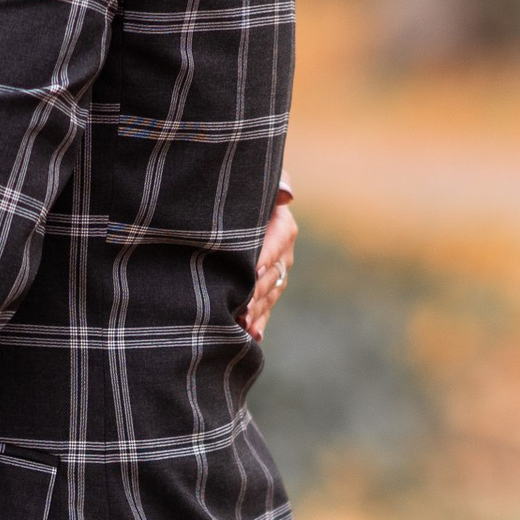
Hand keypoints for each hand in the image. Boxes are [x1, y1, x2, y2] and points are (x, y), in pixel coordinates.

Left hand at [245, 196, 298, 340]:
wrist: (231, 205)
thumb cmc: (241, 188)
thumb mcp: (253, 182)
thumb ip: (273, 185)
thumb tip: (288, 195)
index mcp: (283, 225)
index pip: (279, 239)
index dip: (268, 254)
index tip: (255, 269)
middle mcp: (284, 251)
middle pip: (274, 273)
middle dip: (258, 291)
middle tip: (243, 307)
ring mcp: (277, 273)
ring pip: (270, 293)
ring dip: (258, 311)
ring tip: (244, 326)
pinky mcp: (266, 288)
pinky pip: (265, 307)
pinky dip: (259, 322)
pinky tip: (252, 336)